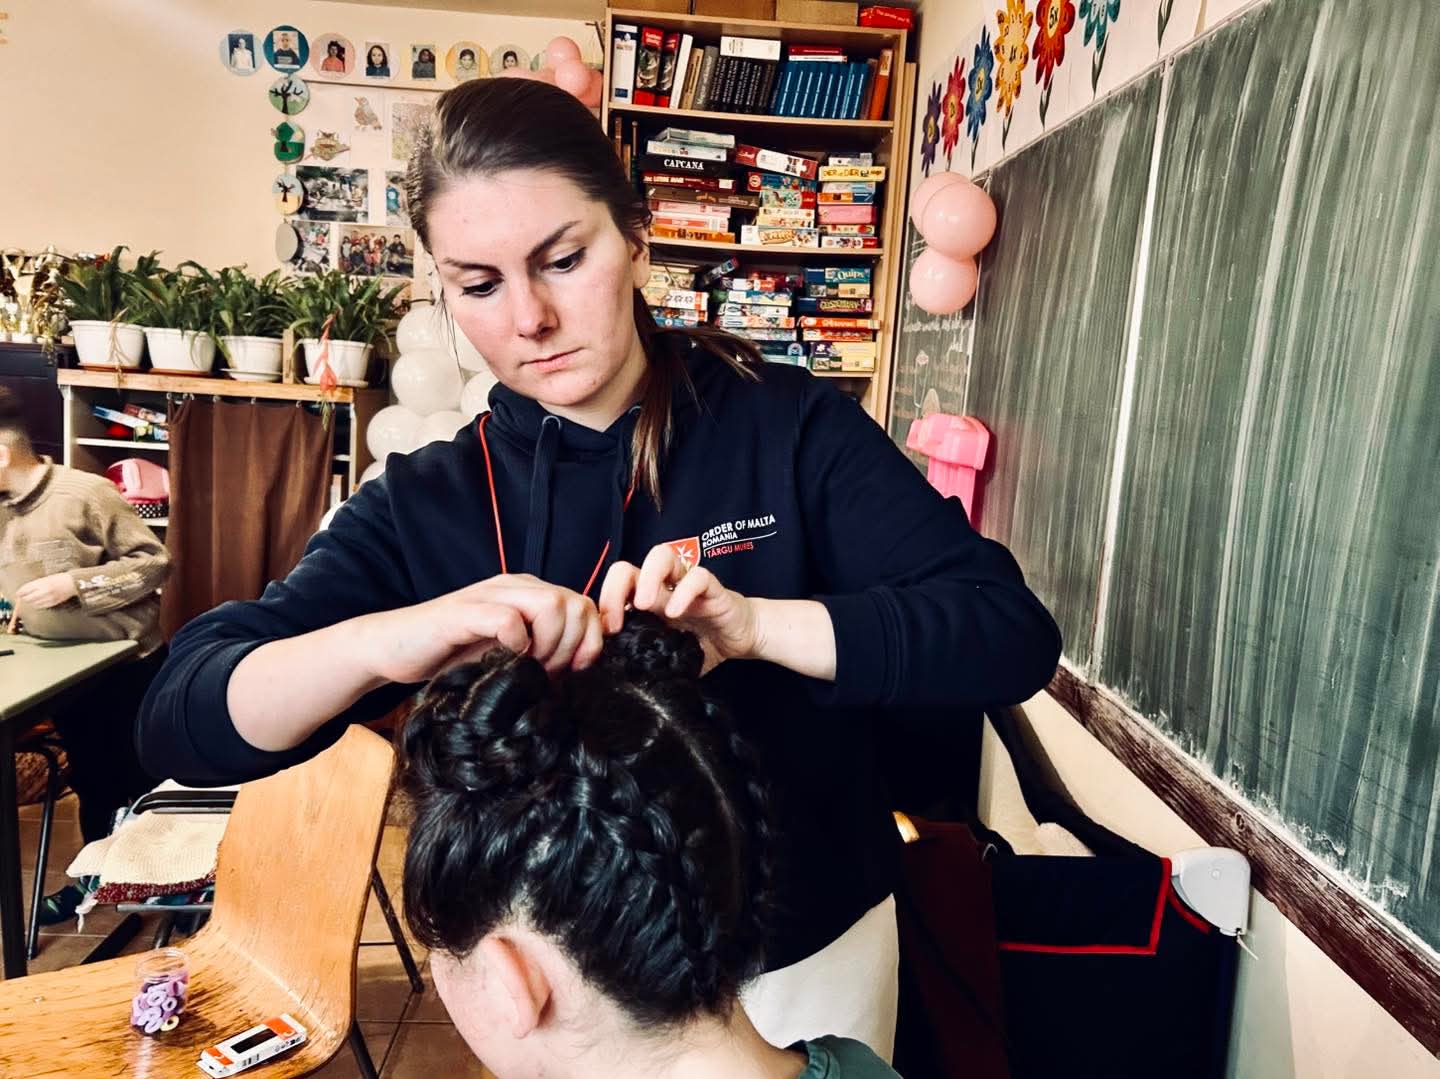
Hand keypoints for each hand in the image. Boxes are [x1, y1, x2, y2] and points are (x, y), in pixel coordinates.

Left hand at [15, 573, 78, 610]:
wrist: (73, 582)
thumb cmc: (58, 579)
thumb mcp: (45, 579)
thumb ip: (34, 585)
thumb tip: (22, 592)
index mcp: (42, 583)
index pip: (25, 589)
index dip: (20, 592)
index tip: (18, 594)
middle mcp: (45, 591)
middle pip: (28, 598)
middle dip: (24, 598)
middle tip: (23, 597)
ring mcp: (49, 597)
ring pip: (34, 603)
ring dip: (30, 602)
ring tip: (31, 600)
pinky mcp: (53, 602)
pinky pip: (41, 606)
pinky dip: (37, 605)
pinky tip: (38, 602)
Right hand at [355, 574, 603, 684]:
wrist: (392, 648)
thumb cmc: (452, 655)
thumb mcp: (509, 653)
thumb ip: (543, 651)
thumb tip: (583, 672)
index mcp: (529, 594)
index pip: (586, 607)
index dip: (589, 642)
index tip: (572, 672)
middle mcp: (514, 587)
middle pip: (576, 605)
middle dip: (571, 647)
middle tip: (547, 674)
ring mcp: (487, 596)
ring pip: (550, 605)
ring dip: (548, 645)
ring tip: (529, 668)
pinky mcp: (462, 613)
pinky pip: (508, 619)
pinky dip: (516, 643)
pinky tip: (504, 660)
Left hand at [599, 545, 757, 673]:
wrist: (743, 637)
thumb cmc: (703, 644)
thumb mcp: (668, 656)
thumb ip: (646, 659)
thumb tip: (617, 680)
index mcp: (648, 603)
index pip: (615, 591)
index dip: (604, 606)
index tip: (606, 634)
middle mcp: (663, 588)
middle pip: (628, 568)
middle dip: (614, 589)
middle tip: (616, 622)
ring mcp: (686, 584)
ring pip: (661, 556)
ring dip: (647, 578)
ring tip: (644, 605)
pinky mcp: (712, 588)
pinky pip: (697, 577)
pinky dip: (683, 592)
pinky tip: (676, 613)